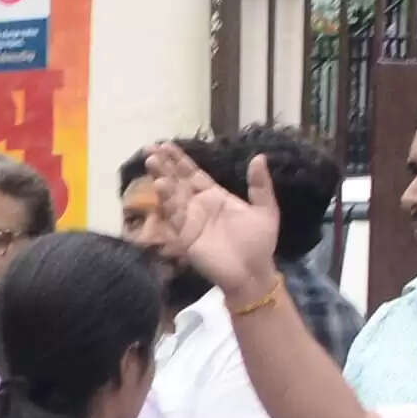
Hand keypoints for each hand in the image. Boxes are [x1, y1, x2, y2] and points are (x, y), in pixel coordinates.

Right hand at [136, 140, 277, 296]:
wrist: (252, 272)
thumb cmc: (259, 242)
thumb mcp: (265, 210)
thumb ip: (259, 185)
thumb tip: (259, 157)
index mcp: (215, 196)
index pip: (194, 173)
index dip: (180, 160)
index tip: (166, 145)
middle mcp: (198, 205)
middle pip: (178, 180)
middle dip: (165, 164)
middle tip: (151, 147)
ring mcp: (189, 220)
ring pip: (172, 194)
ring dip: (161, 177)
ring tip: (152, 161)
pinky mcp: (184, 235)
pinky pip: (173, 215)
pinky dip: (166, 200)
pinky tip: (160, 185)